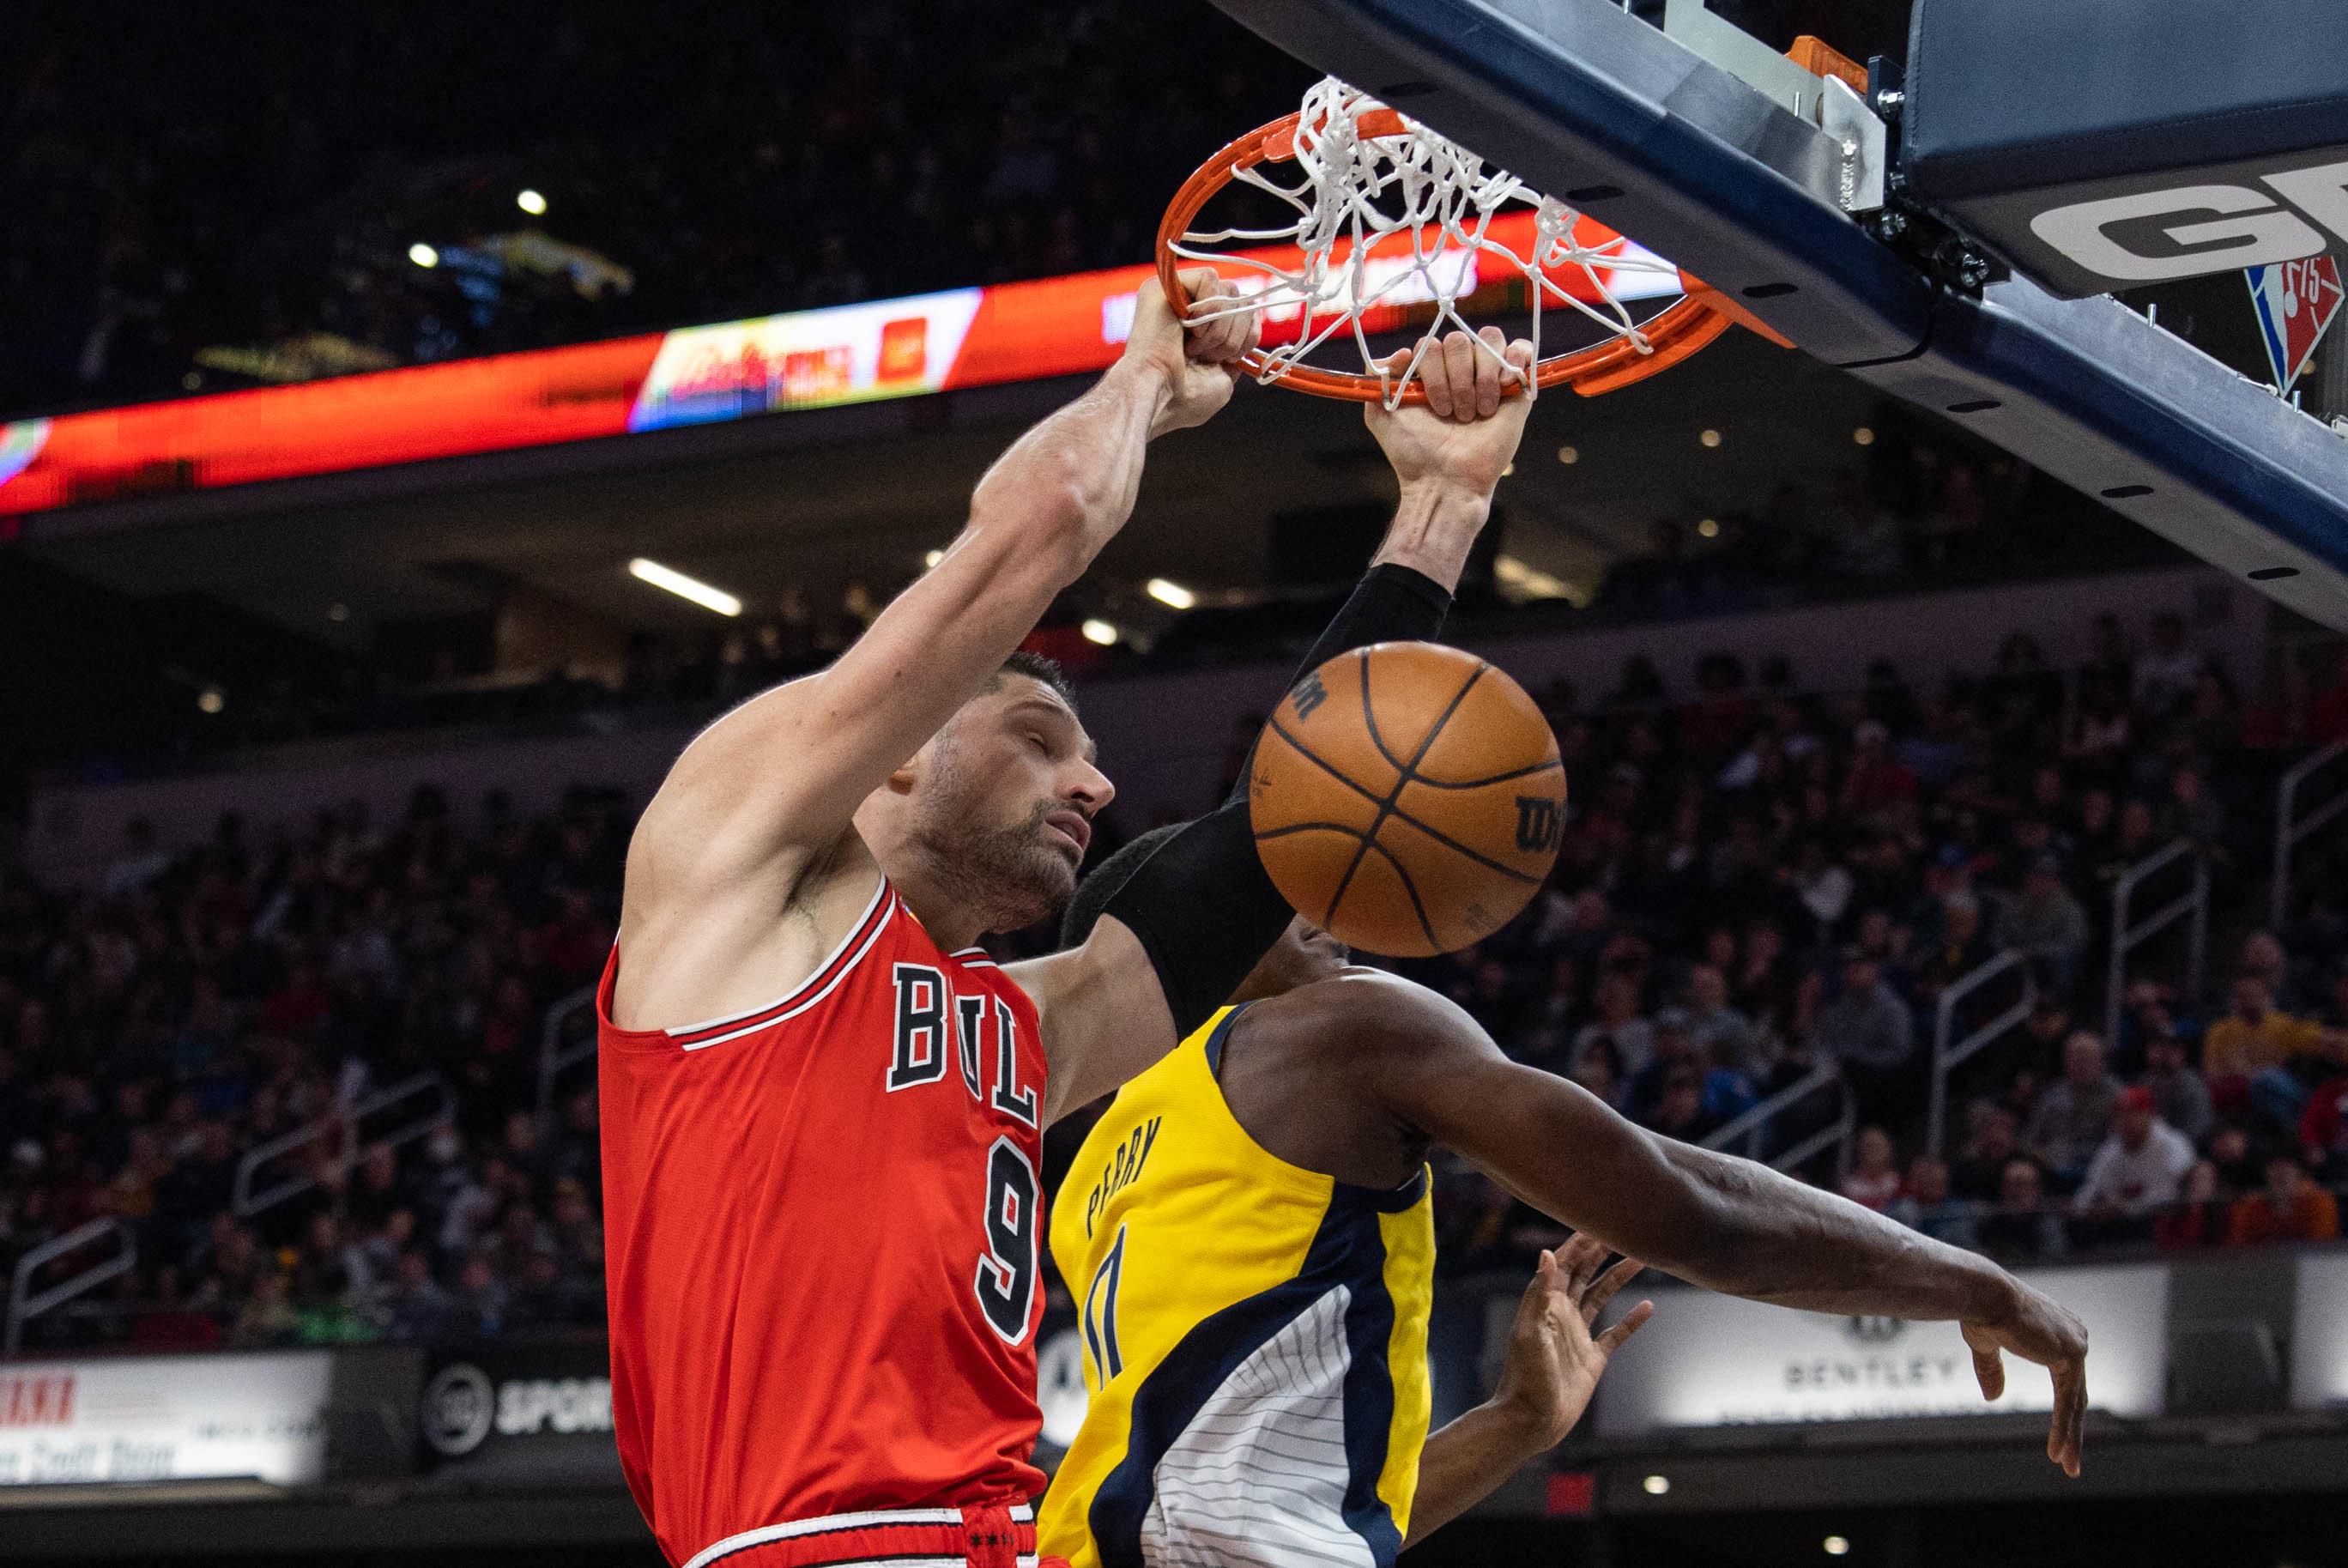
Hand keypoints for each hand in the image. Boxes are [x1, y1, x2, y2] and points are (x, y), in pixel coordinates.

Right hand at [1123, 267, 1259, 436]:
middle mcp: (1187, 308)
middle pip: (1240, 299)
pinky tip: (1187, 329)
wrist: (1159, 397)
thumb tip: (1247, 330)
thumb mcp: (1224, 377)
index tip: (1230, 358)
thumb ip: (1236, 350)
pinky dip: (1208, 308)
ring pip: (1228, 290)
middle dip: (1234, 335)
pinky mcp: (1164, 284)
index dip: (1248, 333)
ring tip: (1194, 348)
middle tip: (1207, 357)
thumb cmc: (1184, 398)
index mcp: (1200, 329)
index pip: (1244, 310)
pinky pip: (1209, 277)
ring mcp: (1175, 294)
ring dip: (1220, 328)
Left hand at [1364, 327, 1535, 499]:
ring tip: (1479, 411)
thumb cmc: (1414, 452)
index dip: (1431, 371)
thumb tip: (1401, 352)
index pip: (1430, 343)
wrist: (1447, 481)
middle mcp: (1458, 368)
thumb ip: (1377, 377)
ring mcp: (1488, 376)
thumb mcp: (1380, 414)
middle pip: (1459, 341)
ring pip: (1490, 338)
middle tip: (1456, 415)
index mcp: (1429, 370)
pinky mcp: (1516, 387)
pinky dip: (1515, 359)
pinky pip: (1522, 347)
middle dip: (1455, 379)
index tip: (1432, 407)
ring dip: (1482, 375)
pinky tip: (1504, 387)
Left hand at [1488, 1235, 1653, 1450]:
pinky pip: (1615, 1333)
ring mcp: (1578, 1335)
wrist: (1531, 1420)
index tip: (1599, 1221)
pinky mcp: (1592, 1358)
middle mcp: (1562, 1314)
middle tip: (1624, 1229)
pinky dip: (1632, 1320)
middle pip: (1585, 1273)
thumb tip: (1546, 1253)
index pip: (1564, 1263)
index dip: (1580, 1242)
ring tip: (1641, 1257)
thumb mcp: (1531, 1332)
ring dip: (1619, 1276)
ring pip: (1602, 1296)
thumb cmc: (1526, 1378)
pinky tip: (1648, 1306)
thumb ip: (1540, 1294)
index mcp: (1546, 1304)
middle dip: (1602, 1250)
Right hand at [1961, 1275, 2088, 1476]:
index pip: (2067, 1378)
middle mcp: (2073, 1335)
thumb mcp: (1985, 1344)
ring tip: (2068, 1466)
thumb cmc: (1980, 1310)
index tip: (2061, 1434)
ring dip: (2071, 1437)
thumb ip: (1993, 1369)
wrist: (1983, 1294)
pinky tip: (2058, 1451)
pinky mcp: (2071, 1357)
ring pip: (2075, 1402)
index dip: (2064, 1409)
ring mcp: (2076, 1345)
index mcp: (2058, 1328)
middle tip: (2069, 1459)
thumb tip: (1993, 1398)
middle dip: (2072, 1429)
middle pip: (2076, 1393)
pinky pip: (2068, 1402)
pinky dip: (2064, 1429)